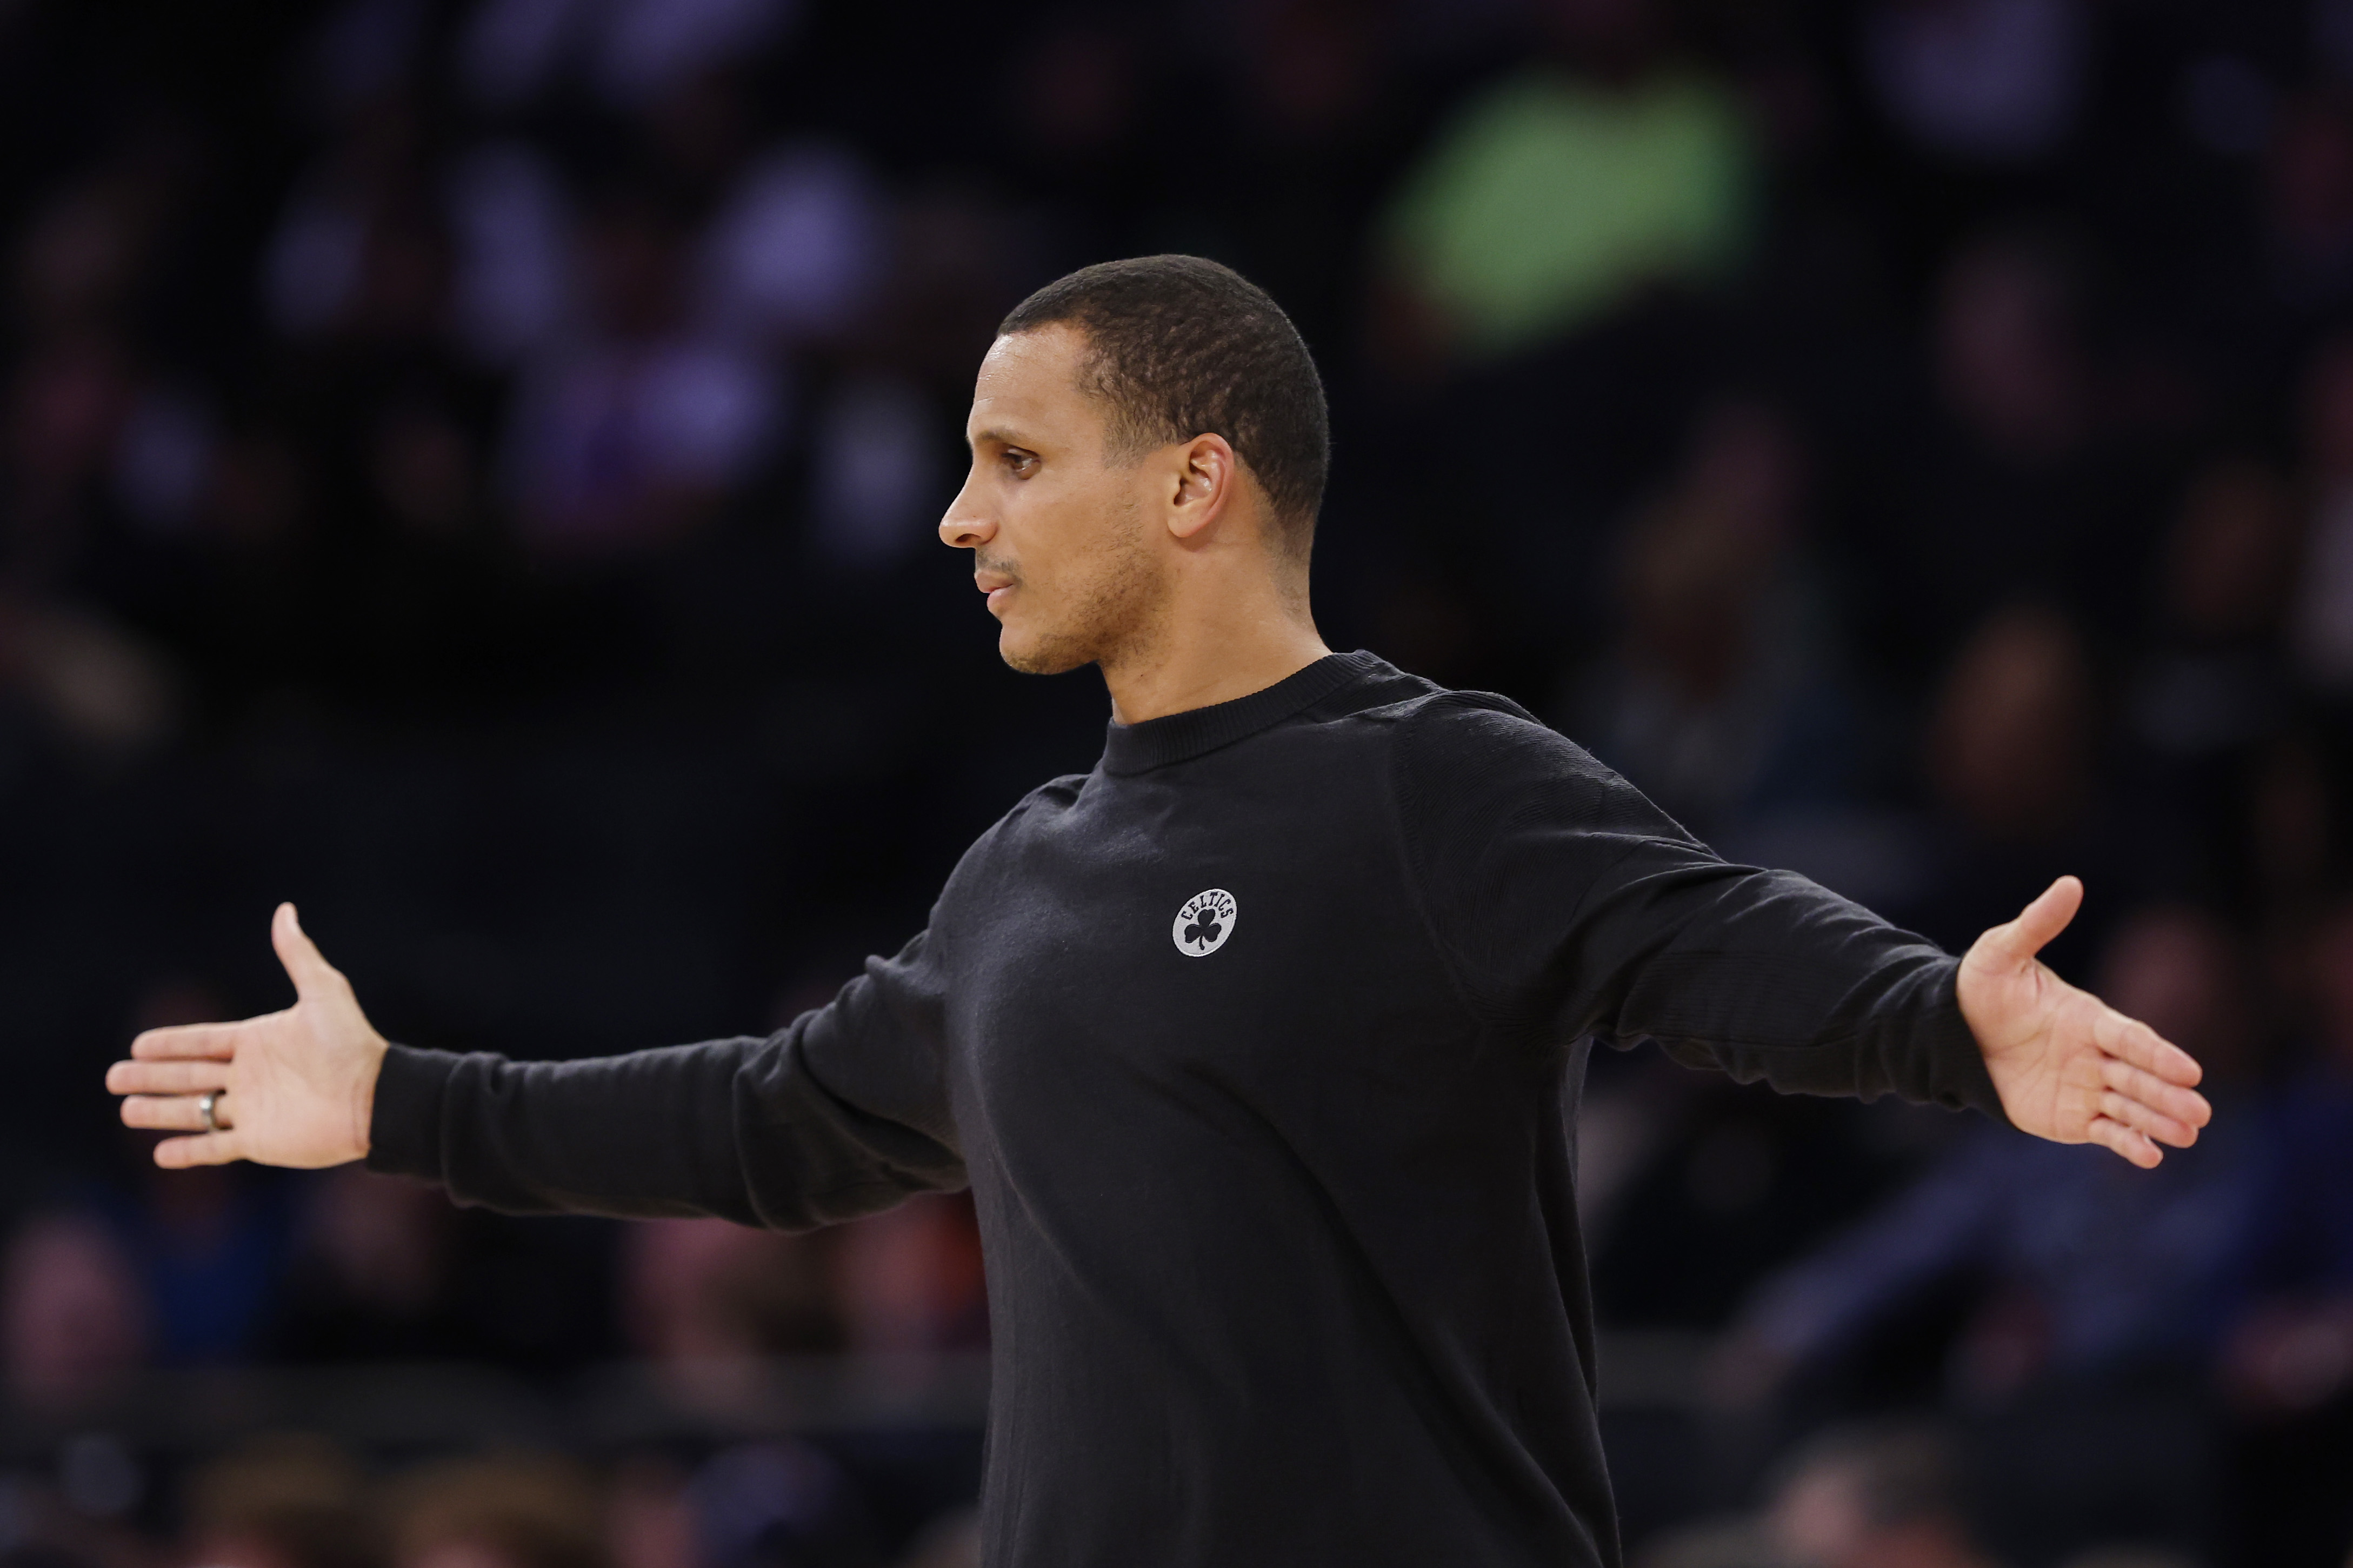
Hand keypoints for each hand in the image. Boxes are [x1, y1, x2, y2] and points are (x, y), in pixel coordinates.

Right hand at [105, 903, 387, 1168]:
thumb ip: (298, 954)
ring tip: (126, 1111)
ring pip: (195, 1112)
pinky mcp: (260, 1143)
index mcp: (259, 1042)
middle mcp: (251, 1076)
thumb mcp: (323, 992)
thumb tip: (285, 909)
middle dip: (151, 1077)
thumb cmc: (351, 1044)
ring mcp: (253, 1110)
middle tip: (113, 1078)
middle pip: (189, 1076)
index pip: (203, 1042)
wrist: (375, 1097)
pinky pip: (216, 1148)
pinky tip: (160, 1154)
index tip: (138, 1044)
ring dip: (160, 1112)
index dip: (171, 1043)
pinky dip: (189, 1152)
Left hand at [1957, 876, 2210, 1167]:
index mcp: (2088, 1018)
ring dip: (2158, 1121)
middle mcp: (2096, 1055)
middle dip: (2168, 1094)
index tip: (2189, 1070)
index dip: (2158, 1054)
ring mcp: (2087, 1087)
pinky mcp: (2071, 1116)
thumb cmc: (1980, 988)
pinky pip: (2104, 1131)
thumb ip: (2037, 924)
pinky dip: (2127, 1143)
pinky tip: (2150, 1156)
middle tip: (2200, 1113)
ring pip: (2130, 1106)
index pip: (2131, 1038)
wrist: (1951, 1031)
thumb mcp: (2001, 952)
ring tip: (2188, 1135)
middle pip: (2139, 1077)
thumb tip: (2070, 883)